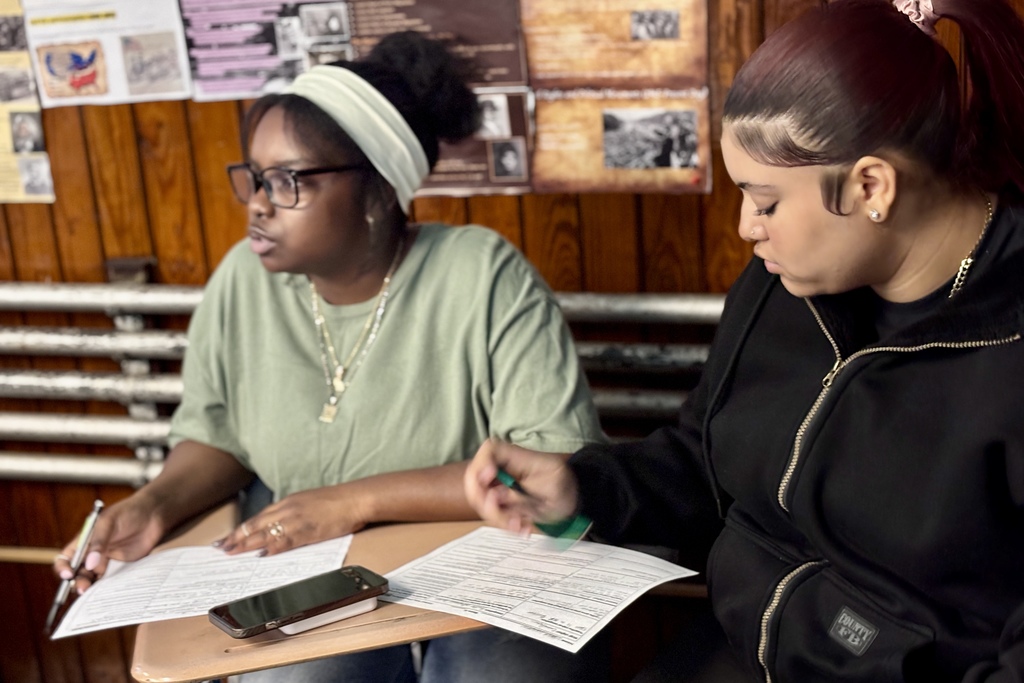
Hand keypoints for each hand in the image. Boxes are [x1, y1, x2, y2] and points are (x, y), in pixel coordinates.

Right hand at [52, 494, 164, 593]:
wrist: (153, 513)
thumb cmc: (128, 512)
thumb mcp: (109, 522)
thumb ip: (99, 542)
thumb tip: (90, 564)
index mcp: (84, 540)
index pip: (66, 558)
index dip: (63, 567)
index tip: (68, 574)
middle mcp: (92, 552)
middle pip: (78, 572)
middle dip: (76, 582)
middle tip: (82, 589)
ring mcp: (106, 560)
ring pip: (92, 579)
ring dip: (90, 587)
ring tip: (91, 594)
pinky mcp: (120, 566)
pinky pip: (110, 580)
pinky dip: (106, 588)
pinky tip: (107, 593)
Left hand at [216, 484, 369, 556]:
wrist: (355, 499)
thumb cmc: (335, 501)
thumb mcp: (307, 502)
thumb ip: (291, 513)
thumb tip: (277, 526)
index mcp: (288, 502)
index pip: (257, 518)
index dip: (240, 530)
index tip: (227, 538)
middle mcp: (288, 509)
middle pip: (256, 525)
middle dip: (237, 538)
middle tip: (221, 549)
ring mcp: (298, 519)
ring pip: (266, 533)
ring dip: (248, 544)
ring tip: (233, 554)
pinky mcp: (309, 530)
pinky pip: (287, 540)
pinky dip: (273, 548)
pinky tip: (262, 555)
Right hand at [464, 438, 578, 534]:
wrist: (570, 500)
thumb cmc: (563, 487)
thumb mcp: (549, 488)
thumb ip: (519, 493)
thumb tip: (492, 495)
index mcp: (517, 456)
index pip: (488, 451)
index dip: (481, 465)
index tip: (488, 481)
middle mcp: (502, 467)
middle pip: (475, 478)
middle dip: (486, 502)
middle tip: (506, 517)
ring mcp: (498, 483)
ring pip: (480, 499)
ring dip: (498, 517)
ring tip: (520, 525)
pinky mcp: (498, 498)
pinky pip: (490, 511)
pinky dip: (503, 523)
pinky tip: (521, 527)